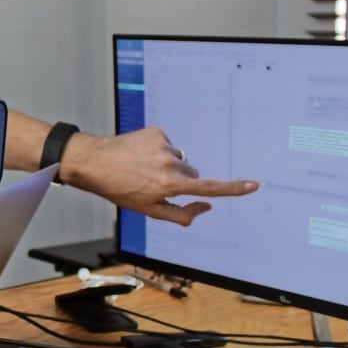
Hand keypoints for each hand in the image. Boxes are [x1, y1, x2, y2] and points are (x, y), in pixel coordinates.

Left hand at [62, 127, 257, 225]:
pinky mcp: (156, 132)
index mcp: (169, 185)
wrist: (94, 163)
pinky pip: (168, 145)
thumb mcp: (149, 210)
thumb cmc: (120, 190)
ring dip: (168, 165)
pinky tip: (139, 155)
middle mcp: (170, 164)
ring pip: (180, 159)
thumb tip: (205, 207)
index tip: (252, 185)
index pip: (209, 188)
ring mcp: (163, 146)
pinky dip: (158, 151)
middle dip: (181, 179)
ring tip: (143, 168)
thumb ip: (181, 214)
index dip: (233, 188)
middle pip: (192, 173)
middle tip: (155, 183)